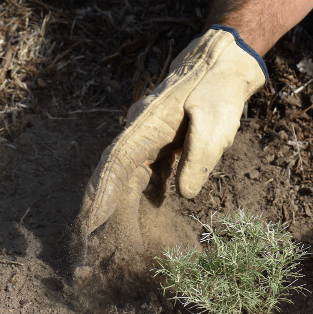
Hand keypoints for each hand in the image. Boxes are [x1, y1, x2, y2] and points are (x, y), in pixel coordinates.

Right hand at [78, 25, 266, 241]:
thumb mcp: (216, 123)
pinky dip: (138, 200)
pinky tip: (140, 224)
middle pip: (114, 178)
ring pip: (126, 181)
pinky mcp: (158, 148)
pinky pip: (142, 178)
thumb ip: (199, 158)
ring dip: (120, 212)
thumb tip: (184, 195)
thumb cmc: (219, 91)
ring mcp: (145, 141)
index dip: (101, 197)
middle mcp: (137, 134)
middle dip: (103, 214)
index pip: (115, 165)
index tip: (89, 227)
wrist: (223, 63)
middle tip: (93, 251)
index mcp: (145, 126)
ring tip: (114, 246)